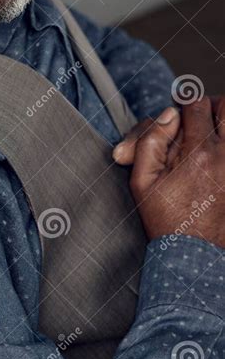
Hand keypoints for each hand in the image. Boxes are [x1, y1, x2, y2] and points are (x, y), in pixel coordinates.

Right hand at [113, 97, 224, 246]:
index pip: (196, 105)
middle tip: (200, 117)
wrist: (191, 255)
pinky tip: (215, 155)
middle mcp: (224, 157)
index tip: (178, 111)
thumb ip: (150, 139)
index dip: (183, 102)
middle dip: (211, 106)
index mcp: (197, 154)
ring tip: (210, 134)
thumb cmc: (164, 218)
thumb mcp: (141, 179)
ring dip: (223, 123)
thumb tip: (170, 114)